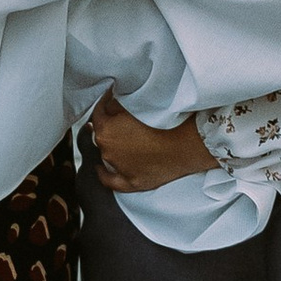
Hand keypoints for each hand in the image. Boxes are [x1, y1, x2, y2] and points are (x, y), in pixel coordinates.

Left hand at [88, 94, 217, 190]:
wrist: (183, 145)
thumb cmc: (163, 124)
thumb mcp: (134, 105)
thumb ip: (115, 104)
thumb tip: (109, 104)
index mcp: (106, 131)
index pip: (98, 113)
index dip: (104, 103)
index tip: (110, 98)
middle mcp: (108, 151)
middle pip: (102, 134)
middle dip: (109, 124)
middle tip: (120, 116)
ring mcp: (119, 168)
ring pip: (106, 154)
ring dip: (112, 145)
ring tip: (123, 136)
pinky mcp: (132, 181)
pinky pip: (110, 180)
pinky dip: (103, 174)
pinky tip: (100, 168)